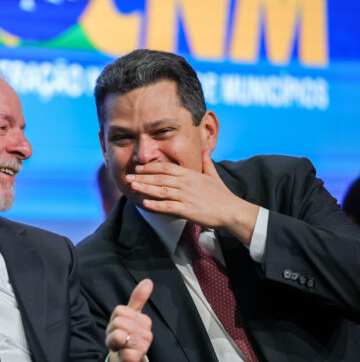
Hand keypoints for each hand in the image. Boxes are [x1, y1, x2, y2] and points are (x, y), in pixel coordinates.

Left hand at [106, 279, 153, 361]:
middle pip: (118, 321)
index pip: (120, 310)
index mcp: (144, 320)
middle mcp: (147, 332)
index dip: (114, 319)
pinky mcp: (136, 357)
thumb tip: (148, 281)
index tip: (119, 328)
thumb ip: (138, 299)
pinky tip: (122, 353)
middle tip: (118, 338)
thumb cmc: (126, 337)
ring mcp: (143, 346)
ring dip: (112, 341)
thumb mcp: (129, 316)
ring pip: (118, 334)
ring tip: (119, 345)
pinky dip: (116, 350)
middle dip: (112, 330)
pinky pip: (120, 346)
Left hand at [127, 150, 258, 244]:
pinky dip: (156, 205)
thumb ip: (206, 162)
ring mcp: (187, 196)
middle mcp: (187, 183)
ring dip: (145, 188)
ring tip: (132, 186)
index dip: (151, 167)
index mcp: (190, 174)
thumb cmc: (222, 195)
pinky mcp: (188, 210)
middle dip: (142, 176)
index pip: (166, 167)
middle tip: (128, 175)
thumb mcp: (214, 175)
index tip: (139, 167)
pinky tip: (145, 203)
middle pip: (160, 177)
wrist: (233, 211)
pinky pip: (169, 206)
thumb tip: (205, 150)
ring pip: (162, 190)